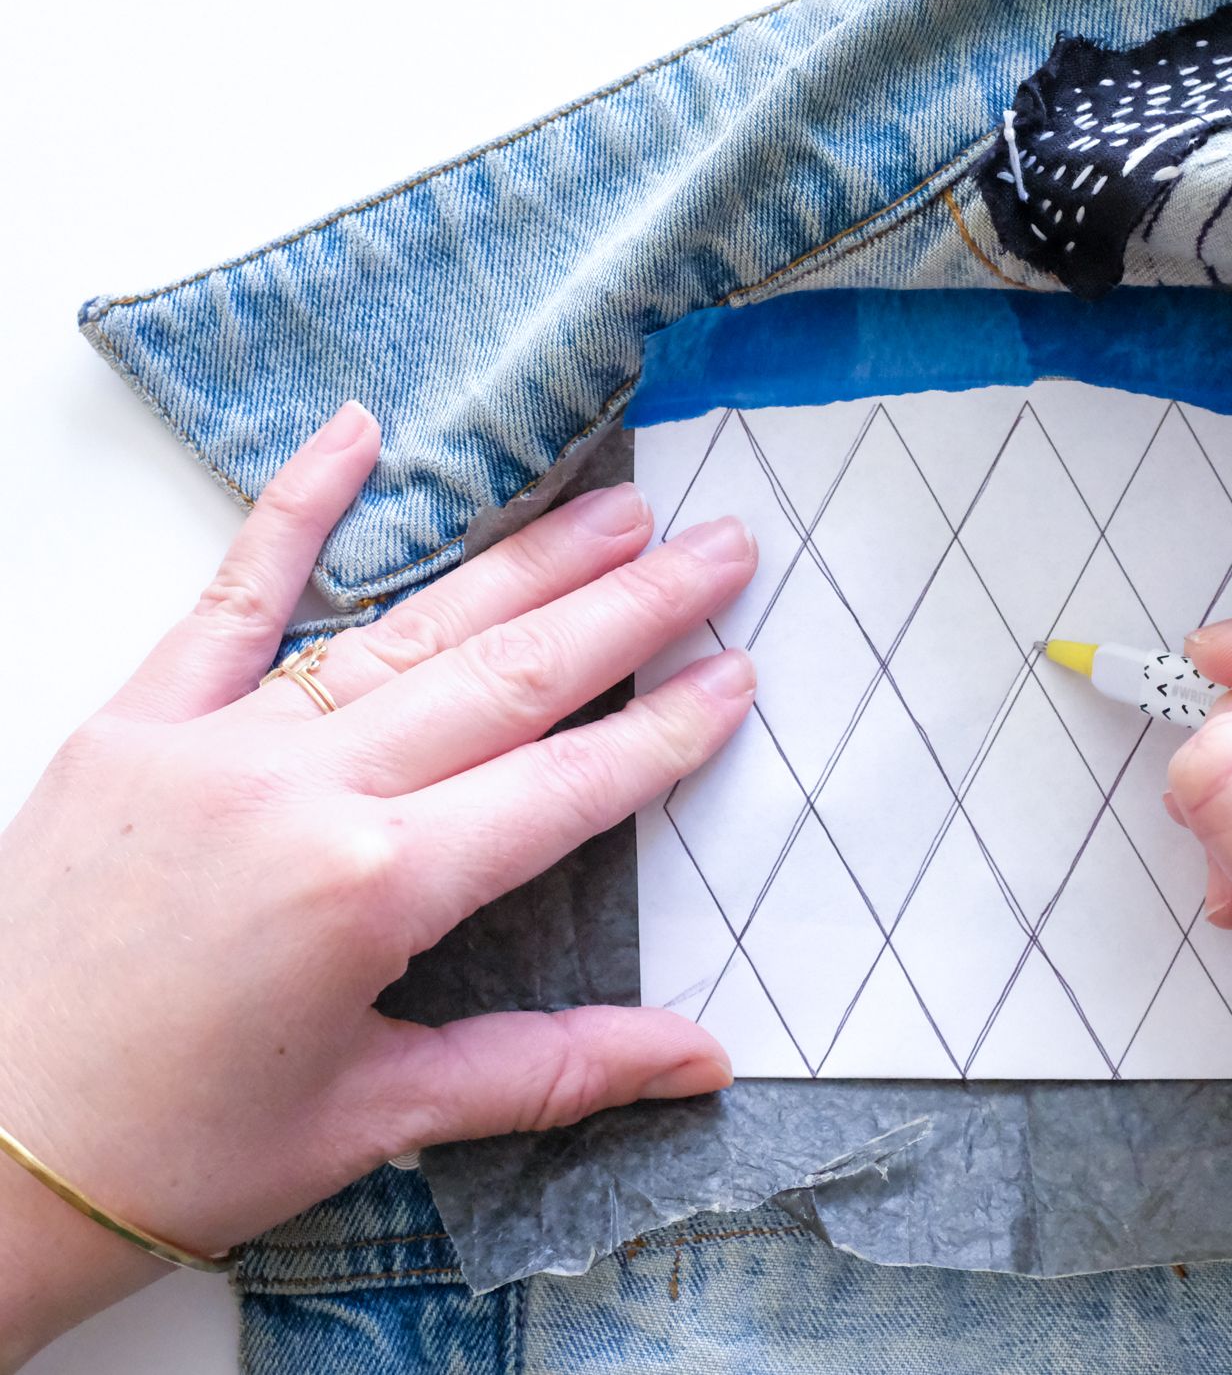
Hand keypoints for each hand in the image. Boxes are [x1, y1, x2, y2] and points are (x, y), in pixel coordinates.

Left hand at [0, 404, 753, 1364]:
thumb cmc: (172, 1154)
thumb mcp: (378, 1117)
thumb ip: (551, 1068)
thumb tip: (701, 1062)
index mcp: (374, 890)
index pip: (563, 788)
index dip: (665, 732)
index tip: (738, 675)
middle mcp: (305, 792)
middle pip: (509, 677)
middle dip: (631, 610)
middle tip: (721, 547)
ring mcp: (215, 743)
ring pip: (406, 628)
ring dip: (523, 562)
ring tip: (616, 508)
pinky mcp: (133, 725)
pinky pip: (231, 599)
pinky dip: (295, 511)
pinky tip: (356, 436)